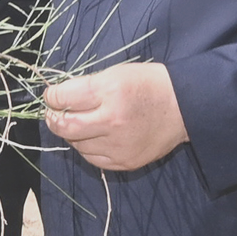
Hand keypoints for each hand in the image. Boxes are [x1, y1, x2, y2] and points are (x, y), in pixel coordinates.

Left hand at [43, 62, 187, 171]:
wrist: (184, 107)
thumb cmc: (148, 84)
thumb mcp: (117, 73)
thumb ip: (87, 86)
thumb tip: (59, 97)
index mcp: (110, 91)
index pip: (65, 97)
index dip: (52, 96)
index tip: (52, 95)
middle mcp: (112, 120)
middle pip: (65, 126)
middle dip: (53, 119)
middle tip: (54, 113)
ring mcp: (118, 145)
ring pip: (77, 145)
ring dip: (72, 134)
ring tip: (80, 124)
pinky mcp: (125, 162)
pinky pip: (93, 159)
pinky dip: (87, 148)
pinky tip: (94, 137)